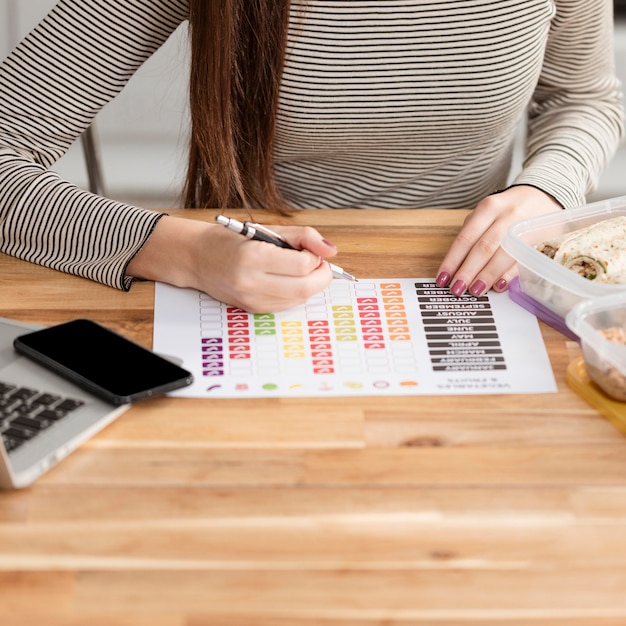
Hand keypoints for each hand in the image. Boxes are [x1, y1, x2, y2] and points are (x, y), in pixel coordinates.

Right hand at [126, 216, 337, 312]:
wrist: (198, 259)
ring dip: (309, 285)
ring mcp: (252, 300)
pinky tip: (287, 281)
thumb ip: (303, 236)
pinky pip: (286, 305)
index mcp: (253, 256)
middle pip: (305, 288)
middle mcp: (251, 282)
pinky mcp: (253, 310)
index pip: (302, 265)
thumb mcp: (267, 230)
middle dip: (321, 276)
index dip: (317, 258)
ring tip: (300, 270)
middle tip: (319, 264)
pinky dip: (295, 293)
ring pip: (299, 299)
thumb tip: (330, 250)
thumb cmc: (231, 241)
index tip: (313, 251)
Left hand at [435, 185, 561, 296]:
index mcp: (488, 208)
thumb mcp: (487, 214)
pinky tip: (499, 286)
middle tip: (457, 289)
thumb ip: (473, 235)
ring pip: (503, 254)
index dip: (452, 261)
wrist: (546, 196)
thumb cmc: (508, 211)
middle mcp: (507, 216)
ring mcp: (525, 227)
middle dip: (468, 271)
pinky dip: (509, 274)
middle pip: (483, 247)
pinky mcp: (541, 239)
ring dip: (487, 275)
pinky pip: (523, 259)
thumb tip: (456, 267)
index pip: (465, 238)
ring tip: (475, 291)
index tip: (442, 279)